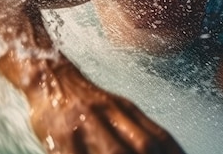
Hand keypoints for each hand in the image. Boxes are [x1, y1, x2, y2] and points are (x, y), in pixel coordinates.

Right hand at [27, 64, 184, 153]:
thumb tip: (158, 147)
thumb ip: (135, 129)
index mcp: (126, 109)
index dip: (174, 153)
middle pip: (143, 144)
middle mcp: (110, 114)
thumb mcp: (115, 108)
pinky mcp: (62, 136)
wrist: (47, 76)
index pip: (159, 137)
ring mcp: (86, 124)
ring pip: (114, 152)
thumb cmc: (85, 101)